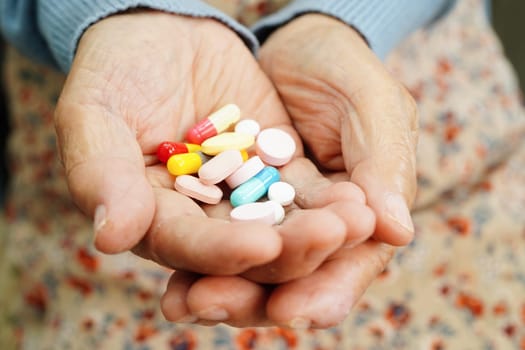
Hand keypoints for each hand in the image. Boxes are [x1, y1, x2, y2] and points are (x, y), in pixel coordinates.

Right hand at [54, 10, 375, 323]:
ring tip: (356, 222)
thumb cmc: (114, 71)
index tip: (261, 245)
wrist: (158, 33)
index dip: (220, 252)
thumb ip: (100, 174)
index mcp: (152, 217)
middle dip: (288, 250)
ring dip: (319, 229)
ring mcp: (240, 192)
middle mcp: (201, 217)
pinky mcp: (272, 166)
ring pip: (281, 222)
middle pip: (244, 247)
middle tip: (330, 239)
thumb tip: (111, 238)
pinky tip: (360, 199)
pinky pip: (303, 189)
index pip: (186, 246)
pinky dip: (330, 198)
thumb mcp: (93, 113)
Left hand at [168, 13, 416, 327]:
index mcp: (360, 212)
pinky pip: (213, 230)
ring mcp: (267, 215)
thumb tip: (396, 233)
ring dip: (219, 286)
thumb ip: (385, 164)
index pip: (350, 264)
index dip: (325, 292)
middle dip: (257, 297)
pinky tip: (170, 278)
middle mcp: (311, 225)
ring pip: (248, 263)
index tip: (294, 310)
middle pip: (291, 276)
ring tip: (186, 302)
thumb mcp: (373, 104)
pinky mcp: (230, 198)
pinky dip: (194, 252)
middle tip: (216, 304)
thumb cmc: (343, 70)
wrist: (293, 44)